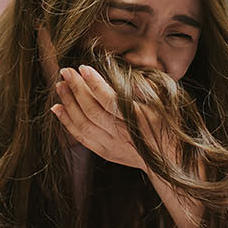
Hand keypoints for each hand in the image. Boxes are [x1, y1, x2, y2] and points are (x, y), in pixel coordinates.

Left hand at [50, 65, 165, 170]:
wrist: (170, 159)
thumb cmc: (169, 124)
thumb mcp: (166, 104)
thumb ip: (146, 91)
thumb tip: (128, 80)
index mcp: (138, 120)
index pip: (110, 100)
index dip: (94, 84)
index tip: (83, 67)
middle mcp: (123, 134)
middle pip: (92, 111)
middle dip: (76, 89)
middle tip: (66, 71)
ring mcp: (112, 145)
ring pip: (83, 124)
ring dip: (69, 103)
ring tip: (60, 86)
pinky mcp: (106, 152)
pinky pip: (82, 137)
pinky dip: (67, 122)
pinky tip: (57, 108)